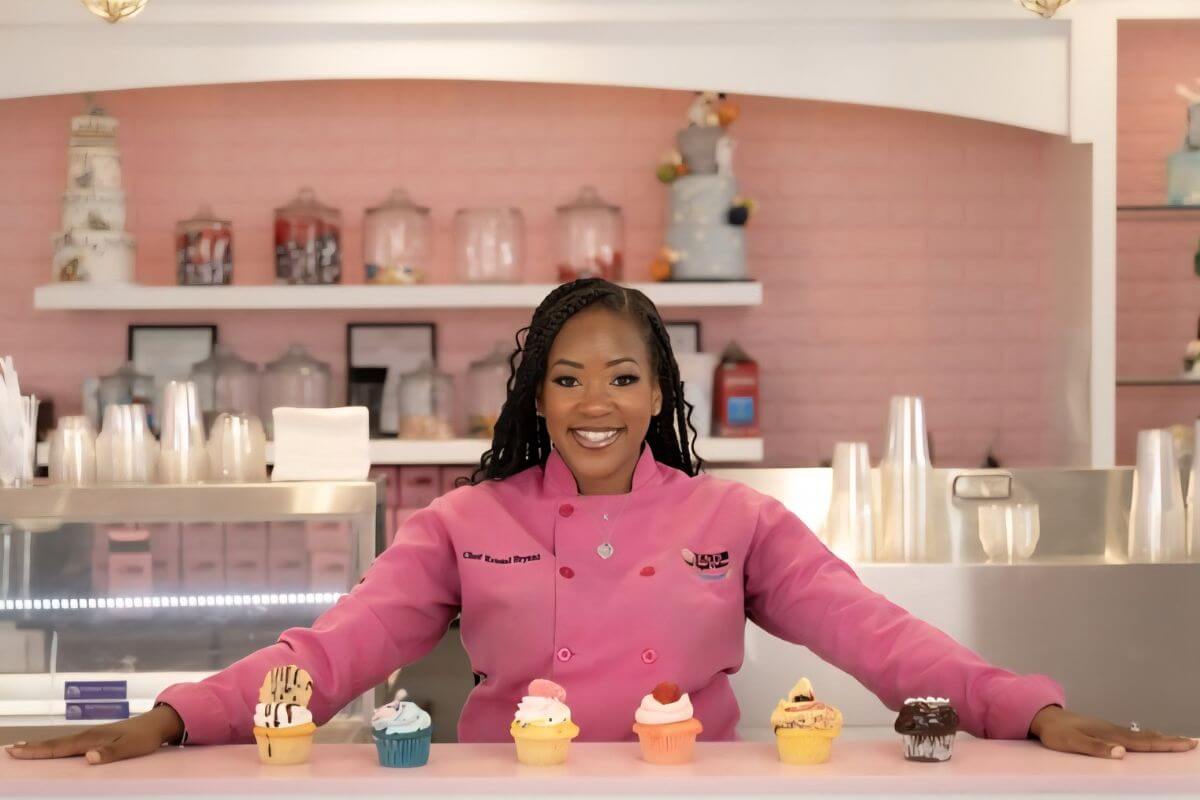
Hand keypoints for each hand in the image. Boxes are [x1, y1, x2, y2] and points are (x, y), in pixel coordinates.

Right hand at [5, 704, 184, 765]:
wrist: (156, 723)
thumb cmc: (144, 737)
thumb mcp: (131, 747)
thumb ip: (110, 753)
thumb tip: (88, 758)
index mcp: (91, 739)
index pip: (59, 748)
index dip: (37, 751)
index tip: (16, 751)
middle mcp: (87, 736)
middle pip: (54, 744)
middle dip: (32, 748)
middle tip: (10, 751)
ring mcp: (91, 736)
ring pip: (60, 743)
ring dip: (41, 747)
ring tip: (22, 749)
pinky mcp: (96, 738)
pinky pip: (70, 744)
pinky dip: (55, 747)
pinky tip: (52, 750)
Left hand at [1030, 705, 1197, 758]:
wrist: (1045, 717)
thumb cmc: (1057, 732)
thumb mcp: (1073, 742)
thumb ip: (1096, 747)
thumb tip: (1121, 752)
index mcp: (1111, 734)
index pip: (1144, 742)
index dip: (1166, 744)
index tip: (1186, 743)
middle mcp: (1114, 730)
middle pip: (1148, 737)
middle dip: (1170, 741)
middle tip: (1192, 742)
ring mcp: (1110, 729)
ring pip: (1141, 735)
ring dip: (1161, 739)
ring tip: (1177, 741)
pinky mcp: (1104, 730)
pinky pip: (1132, 735)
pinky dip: (1146, 737)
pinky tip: (1148, 739)